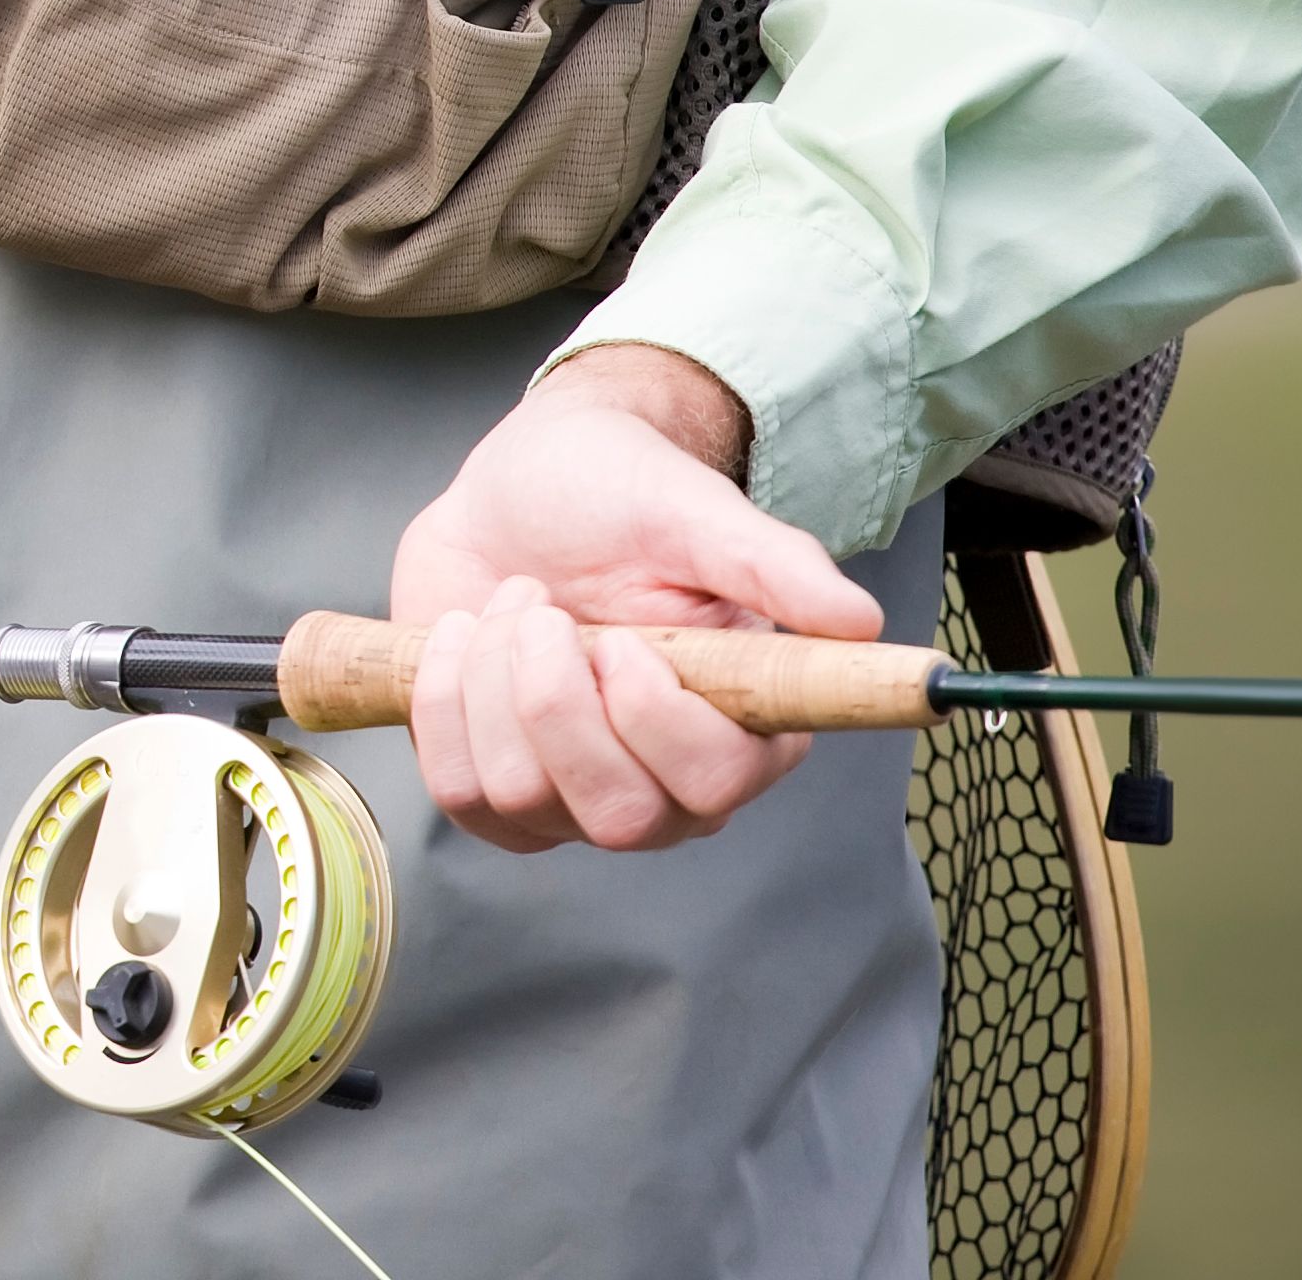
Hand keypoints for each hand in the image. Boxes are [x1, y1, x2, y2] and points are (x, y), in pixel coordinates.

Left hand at [387, 344, 884, 852]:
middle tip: (542, 607)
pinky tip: (458, 634)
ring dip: (488, 682)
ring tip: (512, 605)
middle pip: (617, 813)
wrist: (518, 489)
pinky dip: (440, 701)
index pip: (715, 783)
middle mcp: (668, 781)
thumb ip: (773, 563)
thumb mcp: (691, 509)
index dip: (653, 719)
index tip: (621, 640)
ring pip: (520, 798)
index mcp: (744, 725)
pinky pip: (456, 791)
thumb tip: (860, 620)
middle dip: (553, 700)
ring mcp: (576, 793)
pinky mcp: (496, 783)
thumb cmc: (615, 495)